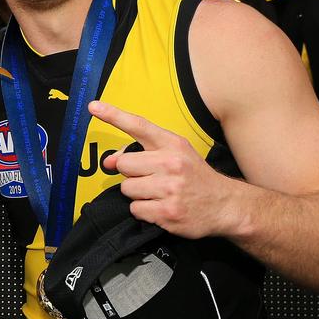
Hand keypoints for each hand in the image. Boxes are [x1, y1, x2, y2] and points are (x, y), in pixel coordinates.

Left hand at [90, 101, 237, 239]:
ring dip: (137, 195)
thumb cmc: (195, 177)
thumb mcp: (176, 155)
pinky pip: (135, 210)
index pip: (138, 126)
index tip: (93, 107)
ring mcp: (170, 189)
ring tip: (158, 195)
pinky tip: (161, 208)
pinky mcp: (168, 212)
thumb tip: (109, 161)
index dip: (113, 115)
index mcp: (172, 145)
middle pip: (124, 165)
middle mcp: (171, 163)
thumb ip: (143, 153)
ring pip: (127, 189)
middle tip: (151, 179)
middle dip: (131, 175)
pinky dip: (144, 212)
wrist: (226, 205)